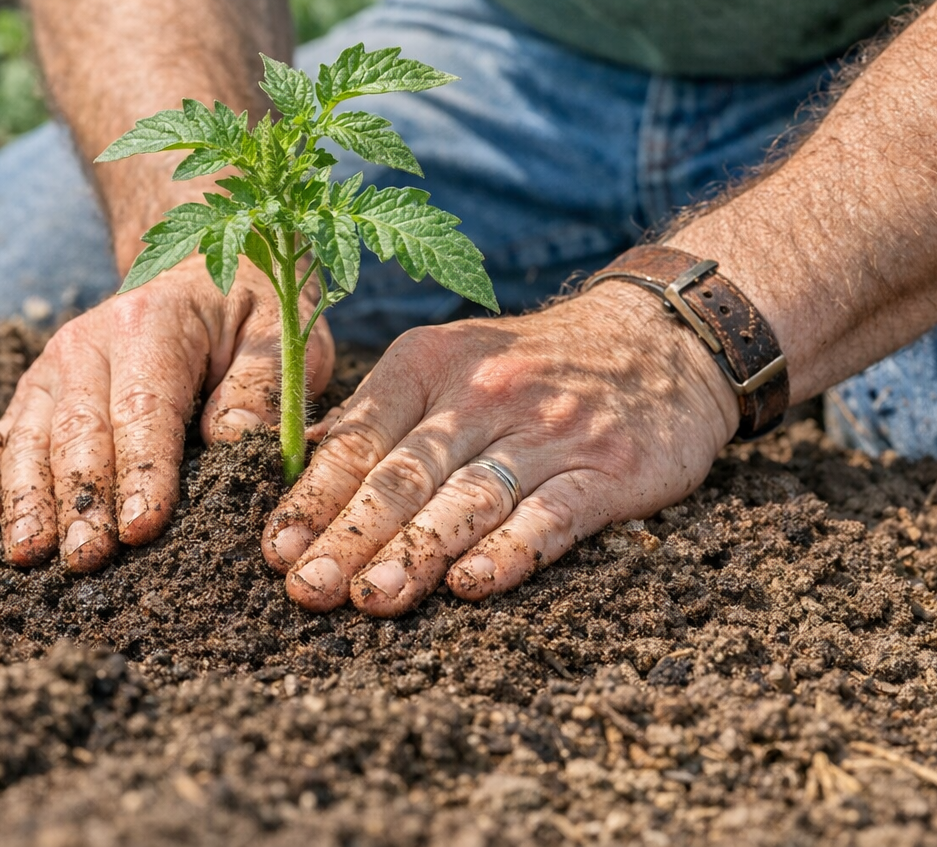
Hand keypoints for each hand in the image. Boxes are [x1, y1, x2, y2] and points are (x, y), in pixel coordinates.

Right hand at [0, 257, 332, 569]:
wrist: (196, 270)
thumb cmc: (247, 316)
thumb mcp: (280, 337)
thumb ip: (261, 388)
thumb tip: (232, 442)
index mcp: (152, 323)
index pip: (143, 407)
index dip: (142, 471)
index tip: (143, 529)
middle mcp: (88, 342)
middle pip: (79, 430)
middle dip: (82, 499)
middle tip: (86, 559)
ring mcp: (53, 368)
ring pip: (30, 437)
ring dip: (28, 499)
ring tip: (27, 555)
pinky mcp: (35, 392)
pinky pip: (0, 434)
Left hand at [261, 283, 738, 615]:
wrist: (661, 337)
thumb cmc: (531, 367)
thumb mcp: (449, 361)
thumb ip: (381, 414)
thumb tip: (300, 465)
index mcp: (431, 363)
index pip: (360, 436)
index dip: (314, 496)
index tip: (275, 549)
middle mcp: (485, 393)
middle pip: (405, 473)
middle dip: (349, 534)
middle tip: (307, 588)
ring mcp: (549, 430)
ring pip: (470, 497)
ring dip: (417, 552)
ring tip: (371, 599)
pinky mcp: (610, 467)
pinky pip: (554, 514)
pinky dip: (512, 550)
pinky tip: (474, 585)